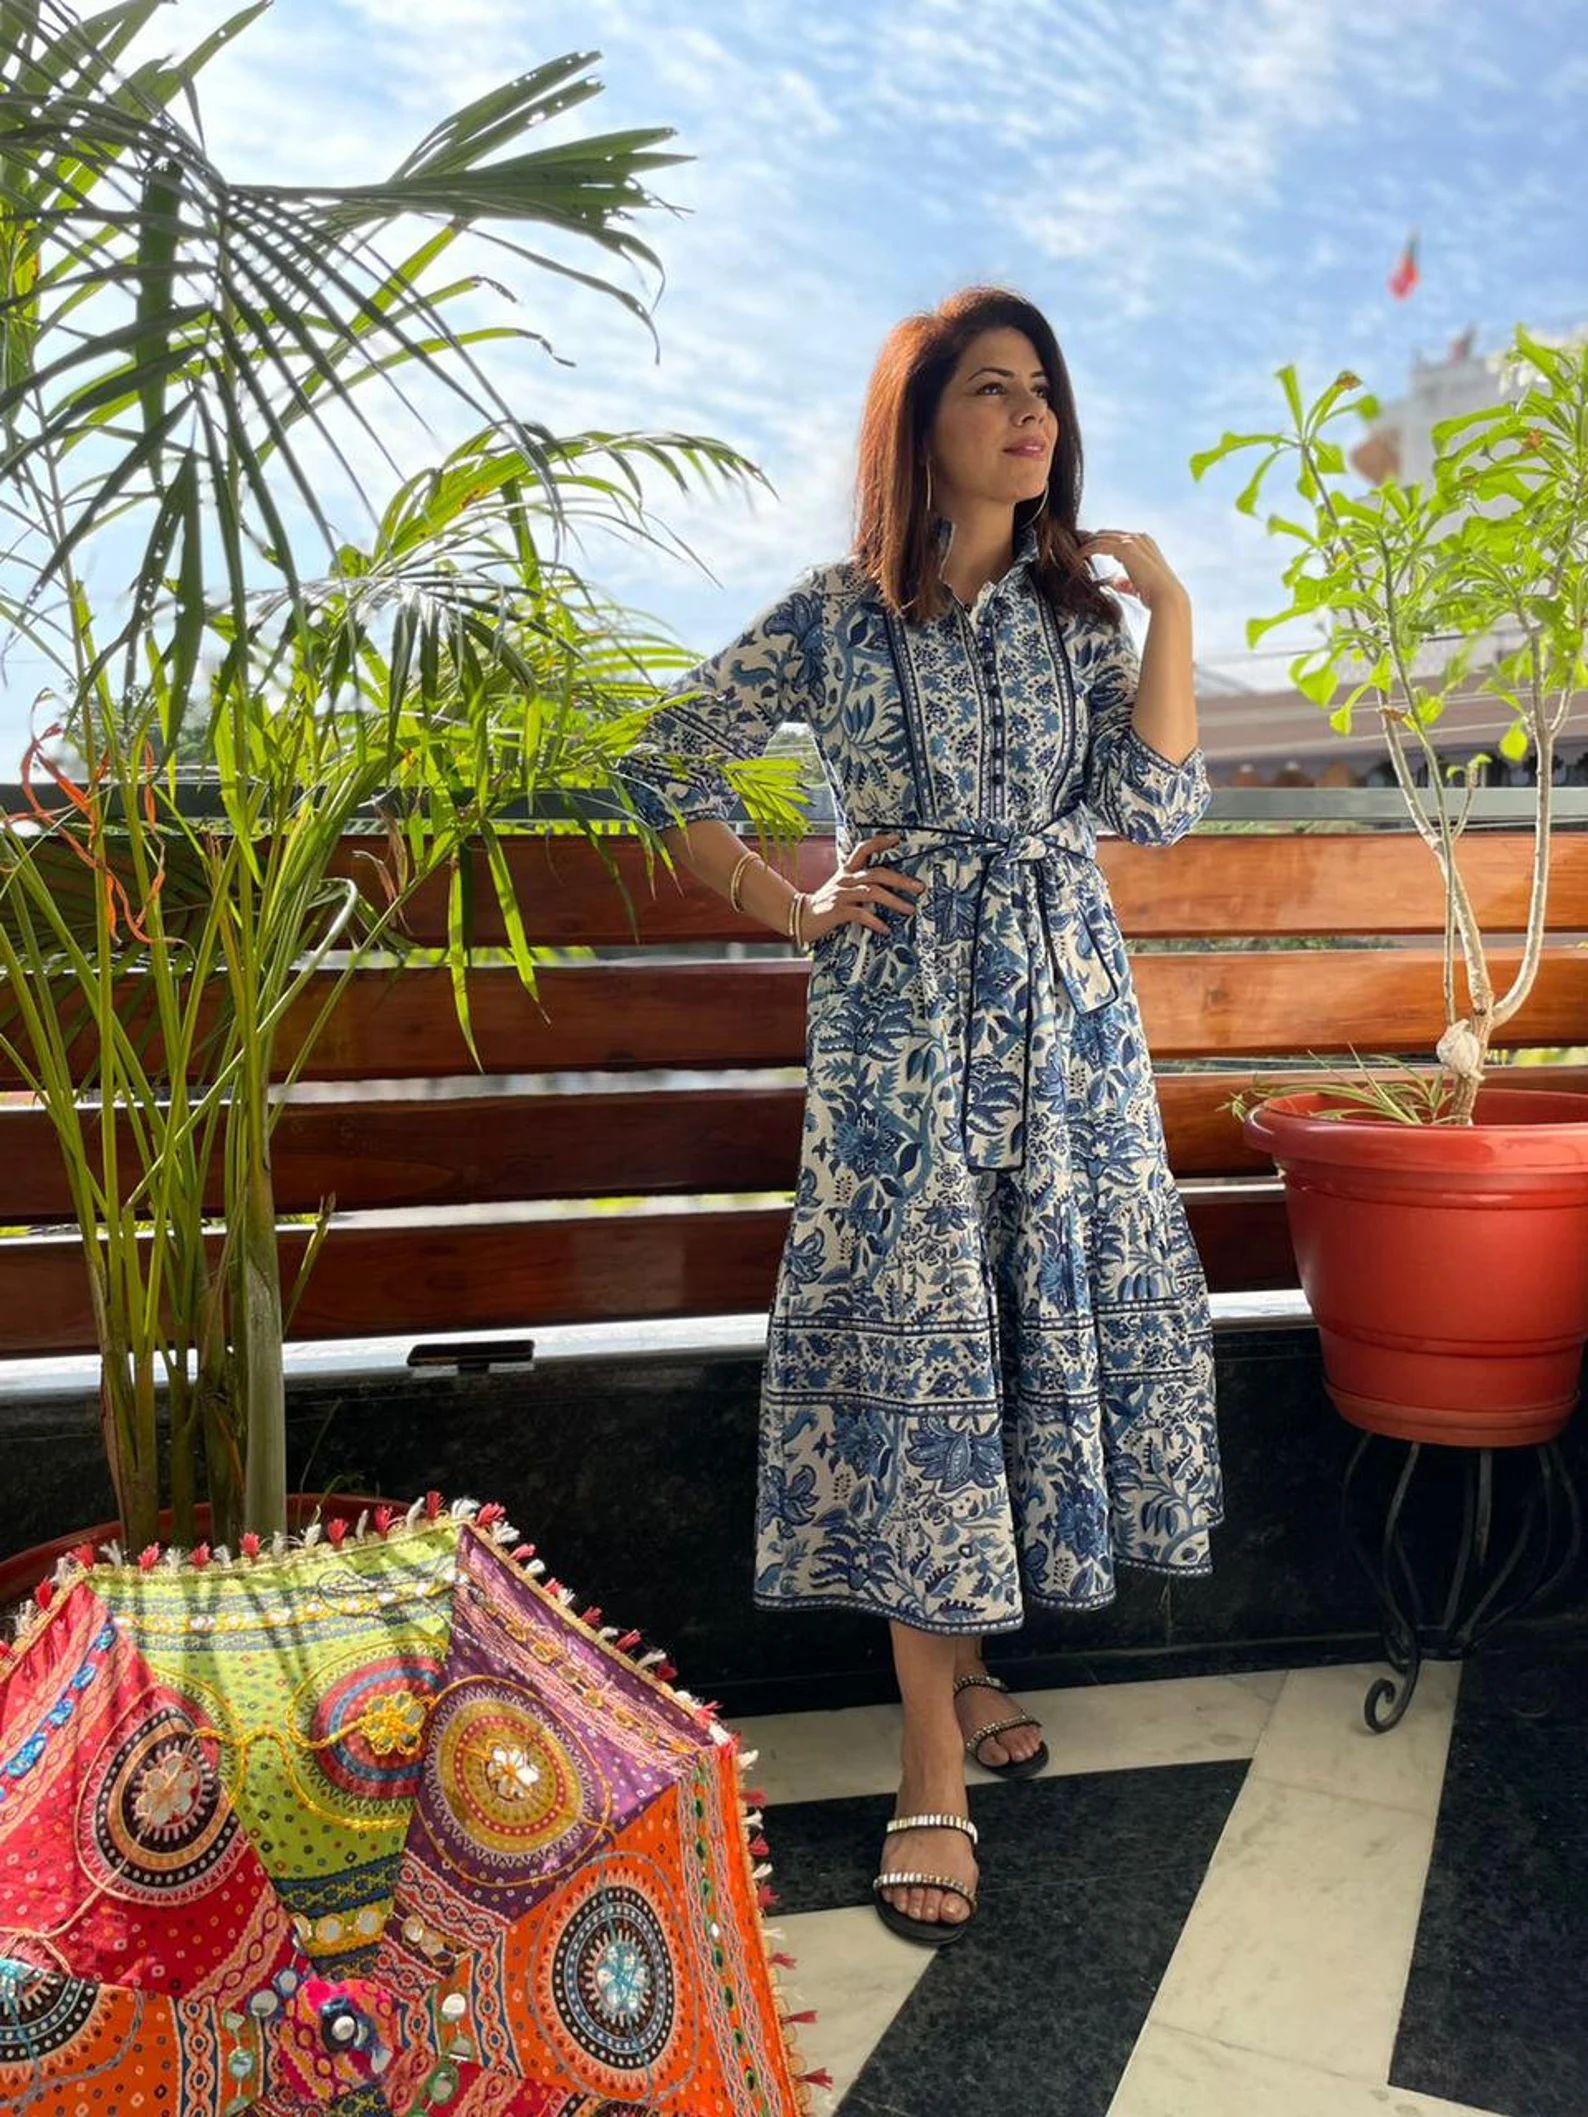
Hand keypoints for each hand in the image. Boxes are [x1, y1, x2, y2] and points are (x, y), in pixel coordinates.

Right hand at [802, 832, 925, 940]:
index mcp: (847, 871)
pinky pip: (860, 914)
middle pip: (877, 873)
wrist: (800, 917)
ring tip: (909, 910)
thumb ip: (859, 883)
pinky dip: (875, 921)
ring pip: (872, 893)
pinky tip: (885, 929)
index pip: (863, 849)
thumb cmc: (825, 904)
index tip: (897, 838)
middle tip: (919, 887)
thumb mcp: (841, 887)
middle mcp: (845, 879)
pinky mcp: (837, 910)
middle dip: (901, 880)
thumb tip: (886, 886)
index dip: (879, 842)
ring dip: (894, 901)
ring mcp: (841, 894)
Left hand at [1079, 529, 1188, 614]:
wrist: (1166, 597)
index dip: (1100, 543)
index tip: (1085, 550)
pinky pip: (1100, 545)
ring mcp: (1133, 541)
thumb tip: (1115, 582)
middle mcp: (1139, 538)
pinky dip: (1087, 550)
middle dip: (1090, 540)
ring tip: (1073, 553)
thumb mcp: (1137, 585)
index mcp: (1144, 543)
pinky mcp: (1126, 548)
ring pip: (1102, 537)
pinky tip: (1077, 557)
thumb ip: (1126, 581)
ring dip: (1086, 544)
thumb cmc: (1155, 595)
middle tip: (1075, 548)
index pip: (1117, 538)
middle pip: (1107, 534)